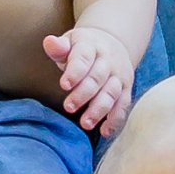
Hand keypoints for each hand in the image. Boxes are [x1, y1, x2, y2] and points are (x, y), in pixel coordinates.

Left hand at [47, 0, 144, 140]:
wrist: (112, 43)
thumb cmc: (83, 48)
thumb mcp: (70, 42)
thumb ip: (59, 47)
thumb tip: (49, 42)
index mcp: (91, 46)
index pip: (83, 58)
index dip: (75, 72)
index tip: (64, 85)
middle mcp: (108, 60)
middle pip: (97, 78)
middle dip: (83, 94)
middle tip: (68, 108)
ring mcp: (119, 75)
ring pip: (111, 92)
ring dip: (99, 109)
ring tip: (85, 124)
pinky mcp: (126, 88)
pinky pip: (123, 104)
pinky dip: (115, 119)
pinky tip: (105, 131)